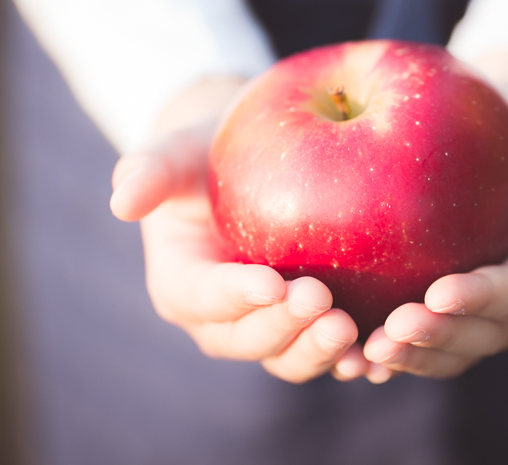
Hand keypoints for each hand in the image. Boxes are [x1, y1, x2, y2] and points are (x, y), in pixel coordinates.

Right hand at [109, 78, 363, 383]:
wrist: (243, 163)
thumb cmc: (204, 153)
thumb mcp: (173, 151)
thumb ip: (149, 170)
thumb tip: (122, 200)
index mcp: (183, 284)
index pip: (202, 297)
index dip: (233, 296)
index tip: (269, 281)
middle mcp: (223, 318)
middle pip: (248, 339)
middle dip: (283, 328)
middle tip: (322, 300)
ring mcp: (269, 325)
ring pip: (290, 356)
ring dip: (318, 351)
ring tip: (352, 328)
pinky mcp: (309, 323)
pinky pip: (328, 347)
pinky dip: (354, 353)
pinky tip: (385, 344)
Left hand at [348, 53, 507, 380]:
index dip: (482, 300)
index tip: (440, 294)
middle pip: (480, 334)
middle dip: (438, 339)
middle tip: (390, 334)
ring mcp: (479, 309)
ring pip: (448, 347)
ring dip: (411, 355)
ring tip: (368, 355)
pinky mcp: (443, 302)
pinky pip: (420, 333)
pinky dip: (392, 349)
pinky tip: (354, 356)